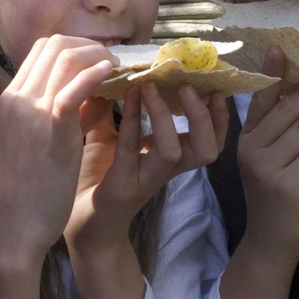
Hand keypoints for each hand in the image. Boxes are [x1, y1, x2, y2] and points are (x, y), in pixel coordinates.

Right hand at [0, 35, 117, 261]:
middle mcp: (18, 97)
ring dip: (98, 56)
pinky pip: (73, 87)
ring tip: (119, 69)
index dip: (76, 46)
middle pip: (54, 44)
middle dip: (90, 46)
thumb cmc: (31, 186)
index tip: (99, 58)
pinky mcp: (51, 128)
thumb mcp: (37, 139)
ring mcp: (31, 110)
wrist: (16, 223)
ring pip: (65, 57)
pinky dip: (95, 74)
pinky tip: (114, 75)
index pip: (42, 48)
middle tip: (114, 61)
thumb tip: (95, 93)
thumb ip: (59, 112)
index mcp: (12, 97)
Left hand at [64, 82, 227, 251]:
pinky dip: (131, 121)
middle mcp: (165, 171)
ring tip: (154, 88)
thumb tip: (118, 73)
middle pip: (208, 148)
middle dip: (206, 116)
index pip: (210, 138)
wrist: (80, 226)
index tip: (214, 84)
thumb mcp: (110, 139)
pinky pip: (131, 150)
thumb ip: (117, 111)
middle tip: (190, 85)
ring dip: (166, 117)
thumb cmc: (97, 181)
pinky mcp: (121, 187)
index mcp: (170, 158)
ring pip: (175, 152)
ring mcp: (145, 180)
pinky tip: (126, 98)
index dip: (218, 115)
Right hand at [237, 48, 298, 261]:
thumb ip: (281, 131)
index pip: (262, 96)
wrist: (270, 242)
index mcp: (245, 138)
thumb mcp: (271, 159)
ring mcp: (267, 167)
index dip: (275, 70)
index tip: (287, 46)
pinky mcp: (288, 185)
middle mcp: (251, 149)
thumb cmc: (276, 197)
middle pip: (290, 106)